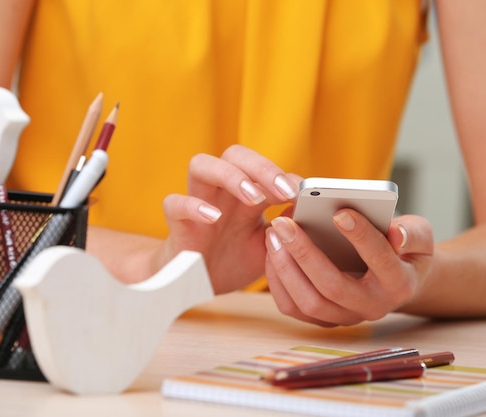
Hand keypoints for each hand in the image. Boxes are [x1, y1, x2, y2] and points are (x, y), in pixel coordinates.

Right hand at [160, 145, 299, 293]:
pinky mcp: (177, 222)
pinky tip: (213, 217)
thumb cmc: (236, 260)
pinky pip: (175, 202)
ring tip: (252, 197)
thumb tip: (311, 210)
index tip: (302, 194)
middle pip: (234, 154)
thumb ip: (288, 228)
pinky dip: (193, 205)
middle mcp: (221, 191)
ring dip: (229, 175)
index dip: (283, 176)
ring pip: (200, 164)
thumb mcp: (270, 246)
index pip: (263, 168)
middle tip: (282, 191)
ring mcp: (197, 202)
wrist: (201, 285)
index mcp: (246, 193)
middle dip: (261, 167)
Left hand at [265, 210, 433, 325]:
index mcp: (399, 284)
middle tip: (284, 222)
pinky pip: (292, 307)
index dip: (361, 236)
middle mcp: (372, 307)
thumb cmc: (405, 249)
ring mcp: (345, 317)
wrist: (396, 278)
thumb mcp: (419, 236)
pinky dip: (277, 280)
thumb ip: (412, 232)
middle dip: (305, 253)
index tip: (338, 212)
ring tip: (273, 234)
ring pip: (308, 301)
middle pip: (333, 287)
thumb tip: (396, 233)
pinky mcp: (323, 319)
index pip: (380, 260)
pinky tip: (271, 250)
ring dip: (285, 267)